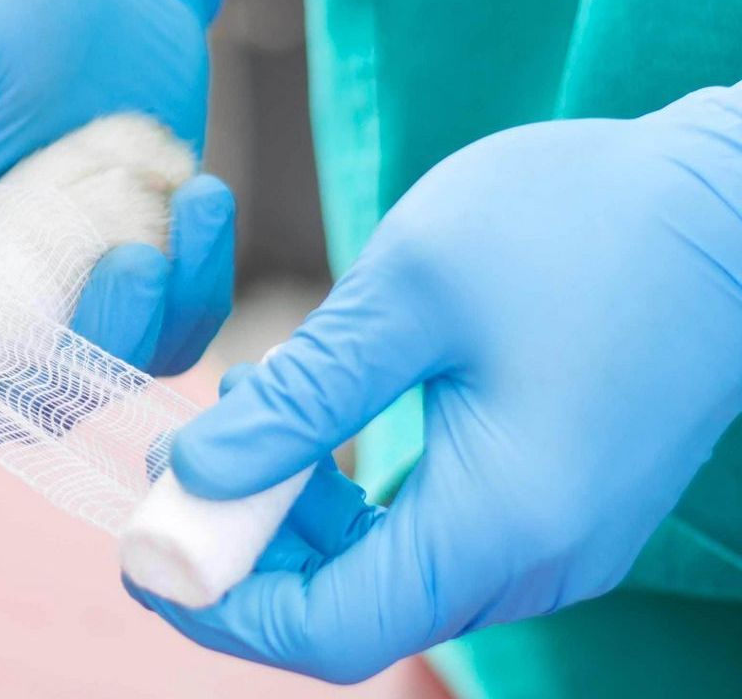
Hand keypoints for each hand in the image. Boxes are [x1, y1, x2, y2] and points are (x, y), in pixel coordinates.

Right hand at [0, 0, 229, 375]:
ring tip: (187, 199)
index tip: (34, 332)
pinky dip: (201, 280)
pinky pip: (176, 323)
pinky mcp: (141, 262)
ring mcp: (65, 282)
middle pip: (26, 391)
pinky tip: (203, 194)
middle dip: (92, 346)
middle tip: (134, 258)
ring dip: (161, 310)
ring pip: (112, 368)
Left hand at [131, 87, 741, 682]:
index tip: (145, 545)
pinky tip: (307, 411)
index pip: (331, 630)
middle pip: (355, 610)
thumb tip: (195, 476)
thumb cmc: (575, 226)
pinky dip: (354, 495)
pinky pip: (433, 533)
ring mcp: (556, 534)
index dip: (221, 605)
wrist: (728, 198)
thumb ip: (302, 397)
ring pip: (390, 573)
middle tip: (171, 465)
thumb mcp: (409, 294)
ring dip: (296, 515)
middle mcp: (537, 558)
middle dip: (247, 553)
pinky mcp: (558, 498)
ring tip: (237, 411)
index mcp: (502, 522)